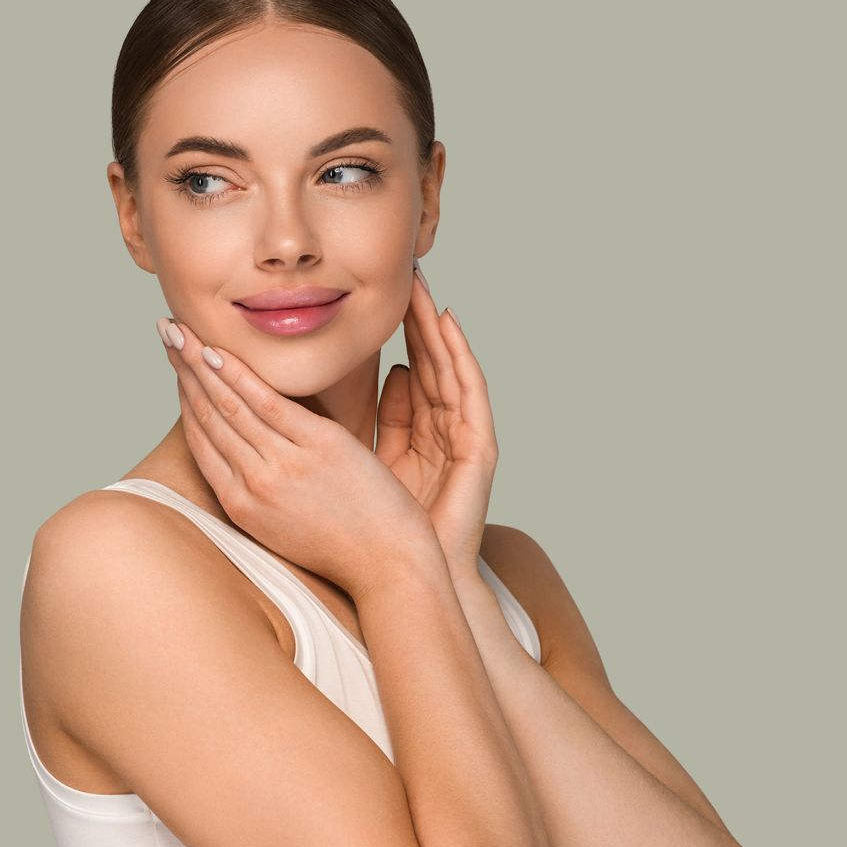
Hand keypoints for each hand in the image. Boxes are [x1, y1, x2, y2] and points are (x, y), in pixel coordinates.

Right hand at [159, 316, 435, 594]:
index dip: (186, 401)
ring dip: (201, 364)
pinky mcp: (317, 449)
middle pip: (208, 418)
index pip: (203, 443)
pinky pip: (266, 404)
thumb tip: (264, 452)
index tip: (178, 369)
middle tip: (166, 332)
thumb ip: (269, 491)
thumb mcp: (290, 529)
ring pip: (229, 406)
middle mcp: (253, 486)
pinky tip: (218, 352)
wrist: (389, 569)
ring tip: (181, 331)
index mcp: (243, 507)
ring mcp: (282, 466)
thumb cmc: (349, 551)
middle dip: (184, 371)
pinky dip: (238, 376)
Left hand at [373, 264, 496, 578]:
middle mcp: (445, 430)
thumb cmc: (385, 531)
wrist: (409, 575)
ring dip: (435, 325)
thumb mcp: (367, 466)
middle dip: (416, 317)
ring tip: (421, 283)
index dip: (395, 335)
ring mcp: (464, 437)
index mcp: (419, 434)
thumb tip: (375, 379)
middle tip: (403, 271)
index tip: (376, 294)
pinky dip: (458, 356)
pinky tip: (446, 325)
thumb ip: (373, 424)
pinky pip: (469, 391)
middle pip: (430, 361)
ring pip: (449, 367)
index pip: (408, 370)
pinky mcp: (478, 448)